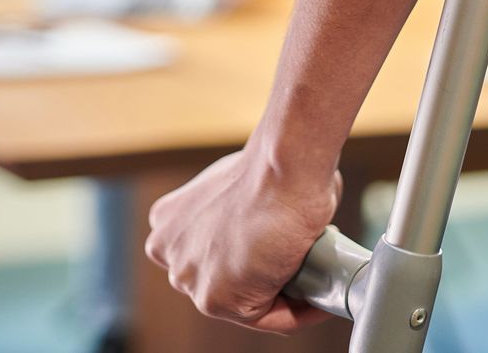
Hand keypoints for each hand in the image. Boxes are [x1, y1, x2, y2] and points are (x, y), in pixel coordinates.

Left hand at [144, 149, 341, 333]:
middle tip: (299, 270)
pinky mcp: (214, 300)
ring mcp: (187, 277)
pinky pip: (266, 318)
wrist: (282, 174)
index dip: (248, 259)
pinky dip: (296, 313)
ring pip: (243, 303)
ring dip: (280, 297)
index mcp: (169, 221)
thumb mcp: (237, 189)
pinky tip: (318, 300)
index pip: (209, 257)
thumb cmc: (270, 170)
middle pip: (221, 280)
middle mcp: (168, 249)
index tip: (277, 256)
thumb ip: (237, 216)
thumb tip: (271, 228)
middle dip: (258, 279)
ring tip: (314, 285)